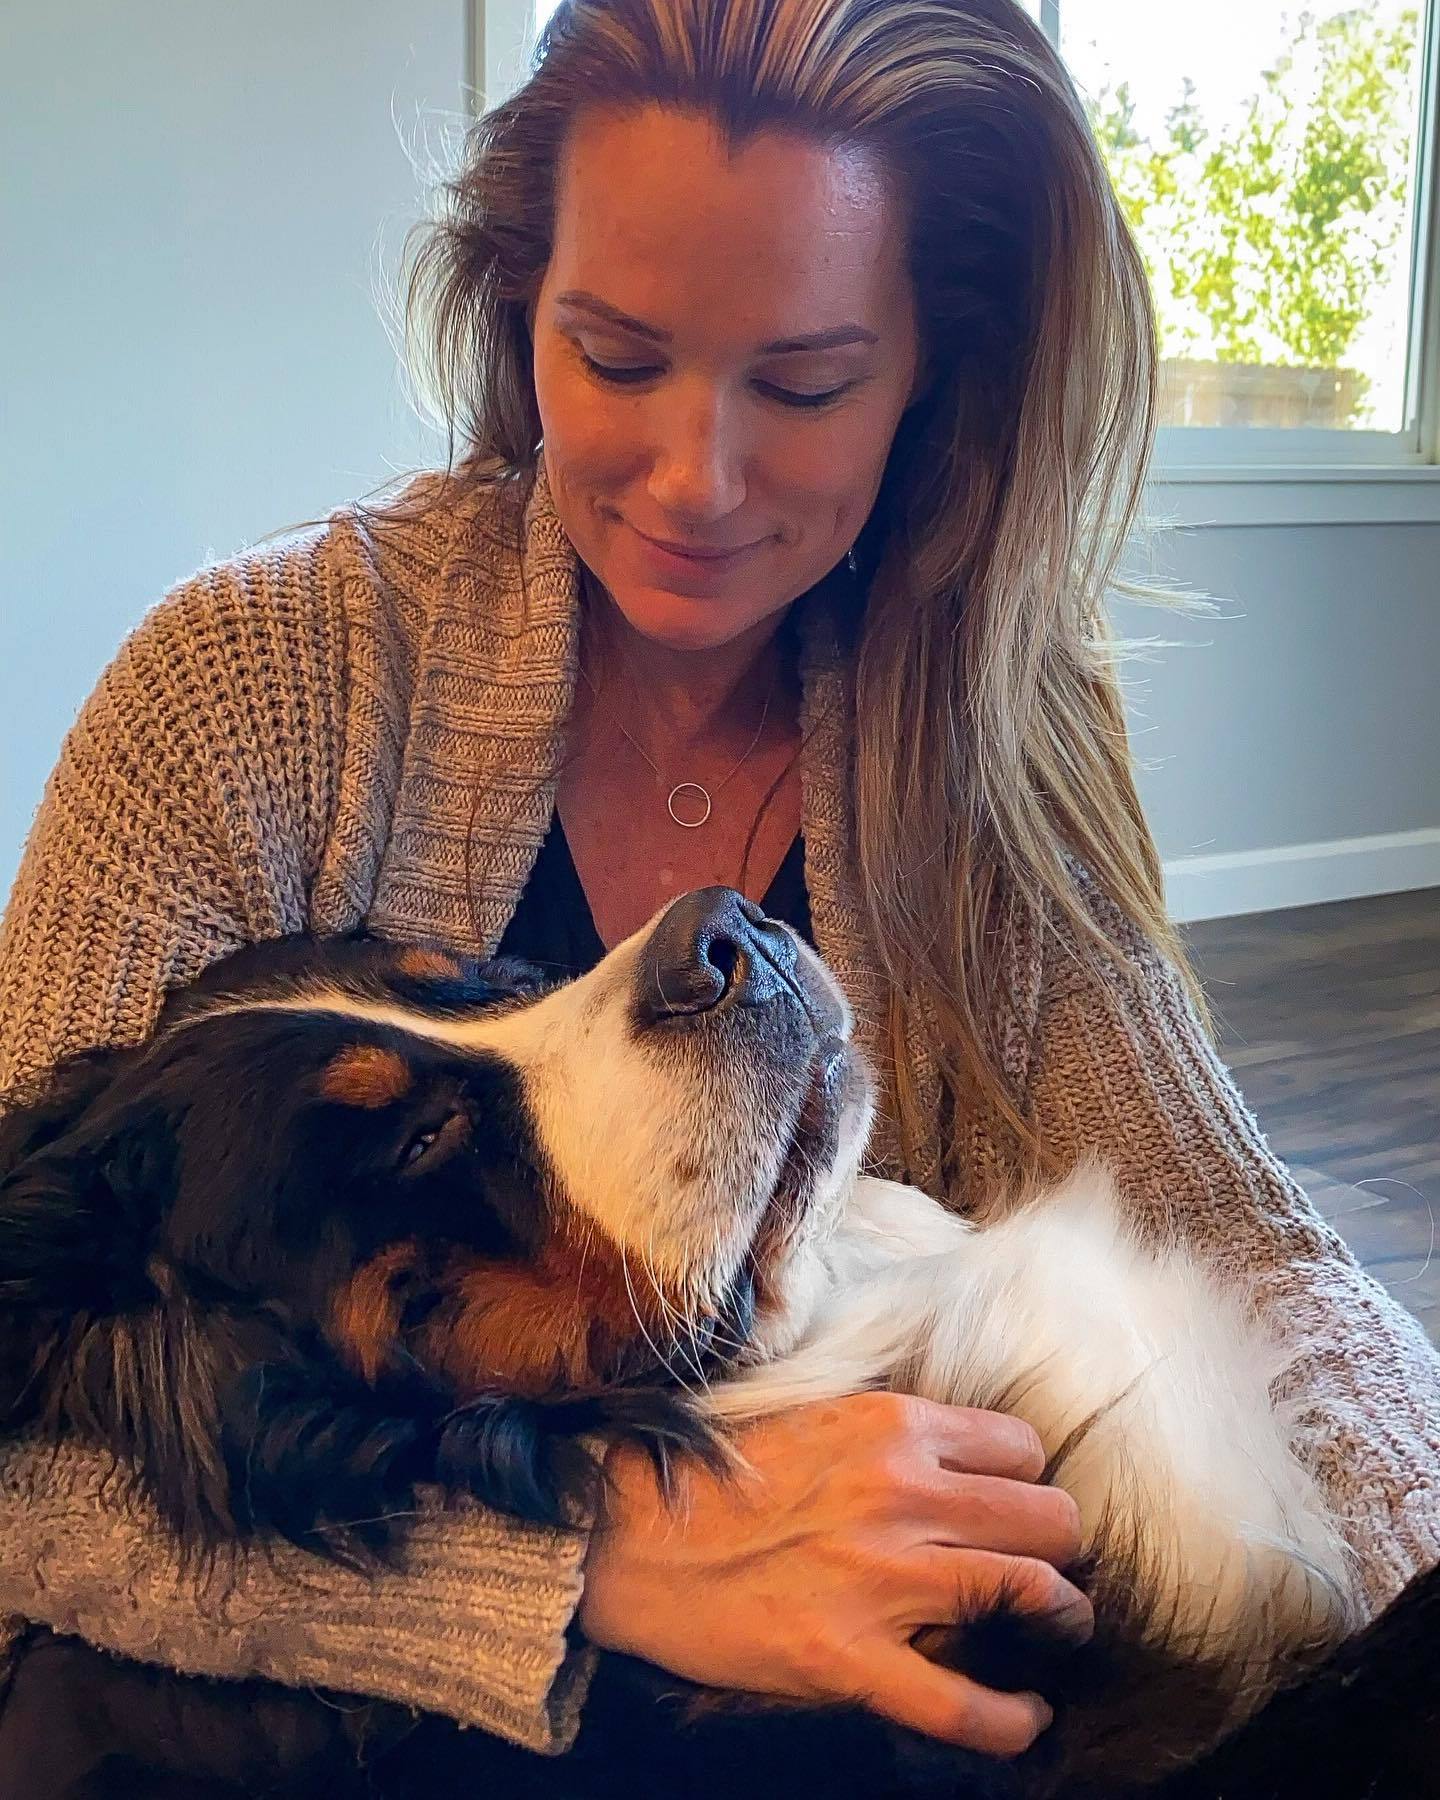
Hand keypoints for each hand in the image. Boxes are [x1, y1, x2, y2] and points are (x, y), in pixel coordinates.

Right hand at [578, 1390, 1091, 1757]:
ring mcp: (881, 1580)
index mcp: (889, 1427)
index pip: (1021, 1447)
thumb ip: (889, 1433)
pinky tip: (1027, 1714)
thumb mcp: (810, 1416)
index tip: (1016, 1503)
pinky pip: (966, 1705)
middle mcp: (901, 1494)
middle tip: (1049, 1565)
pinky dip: (1012, 1718)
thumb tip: (957, 1460)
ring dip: (1063, 1616)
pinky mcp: (850, 1659)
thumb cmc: (713, 1477)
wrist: (623, 1541)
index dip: (1028, 1480)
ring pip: (1033, 1592)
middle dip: (1060, 1544)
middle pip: (1048, 1517)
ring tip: (1061, 1628)